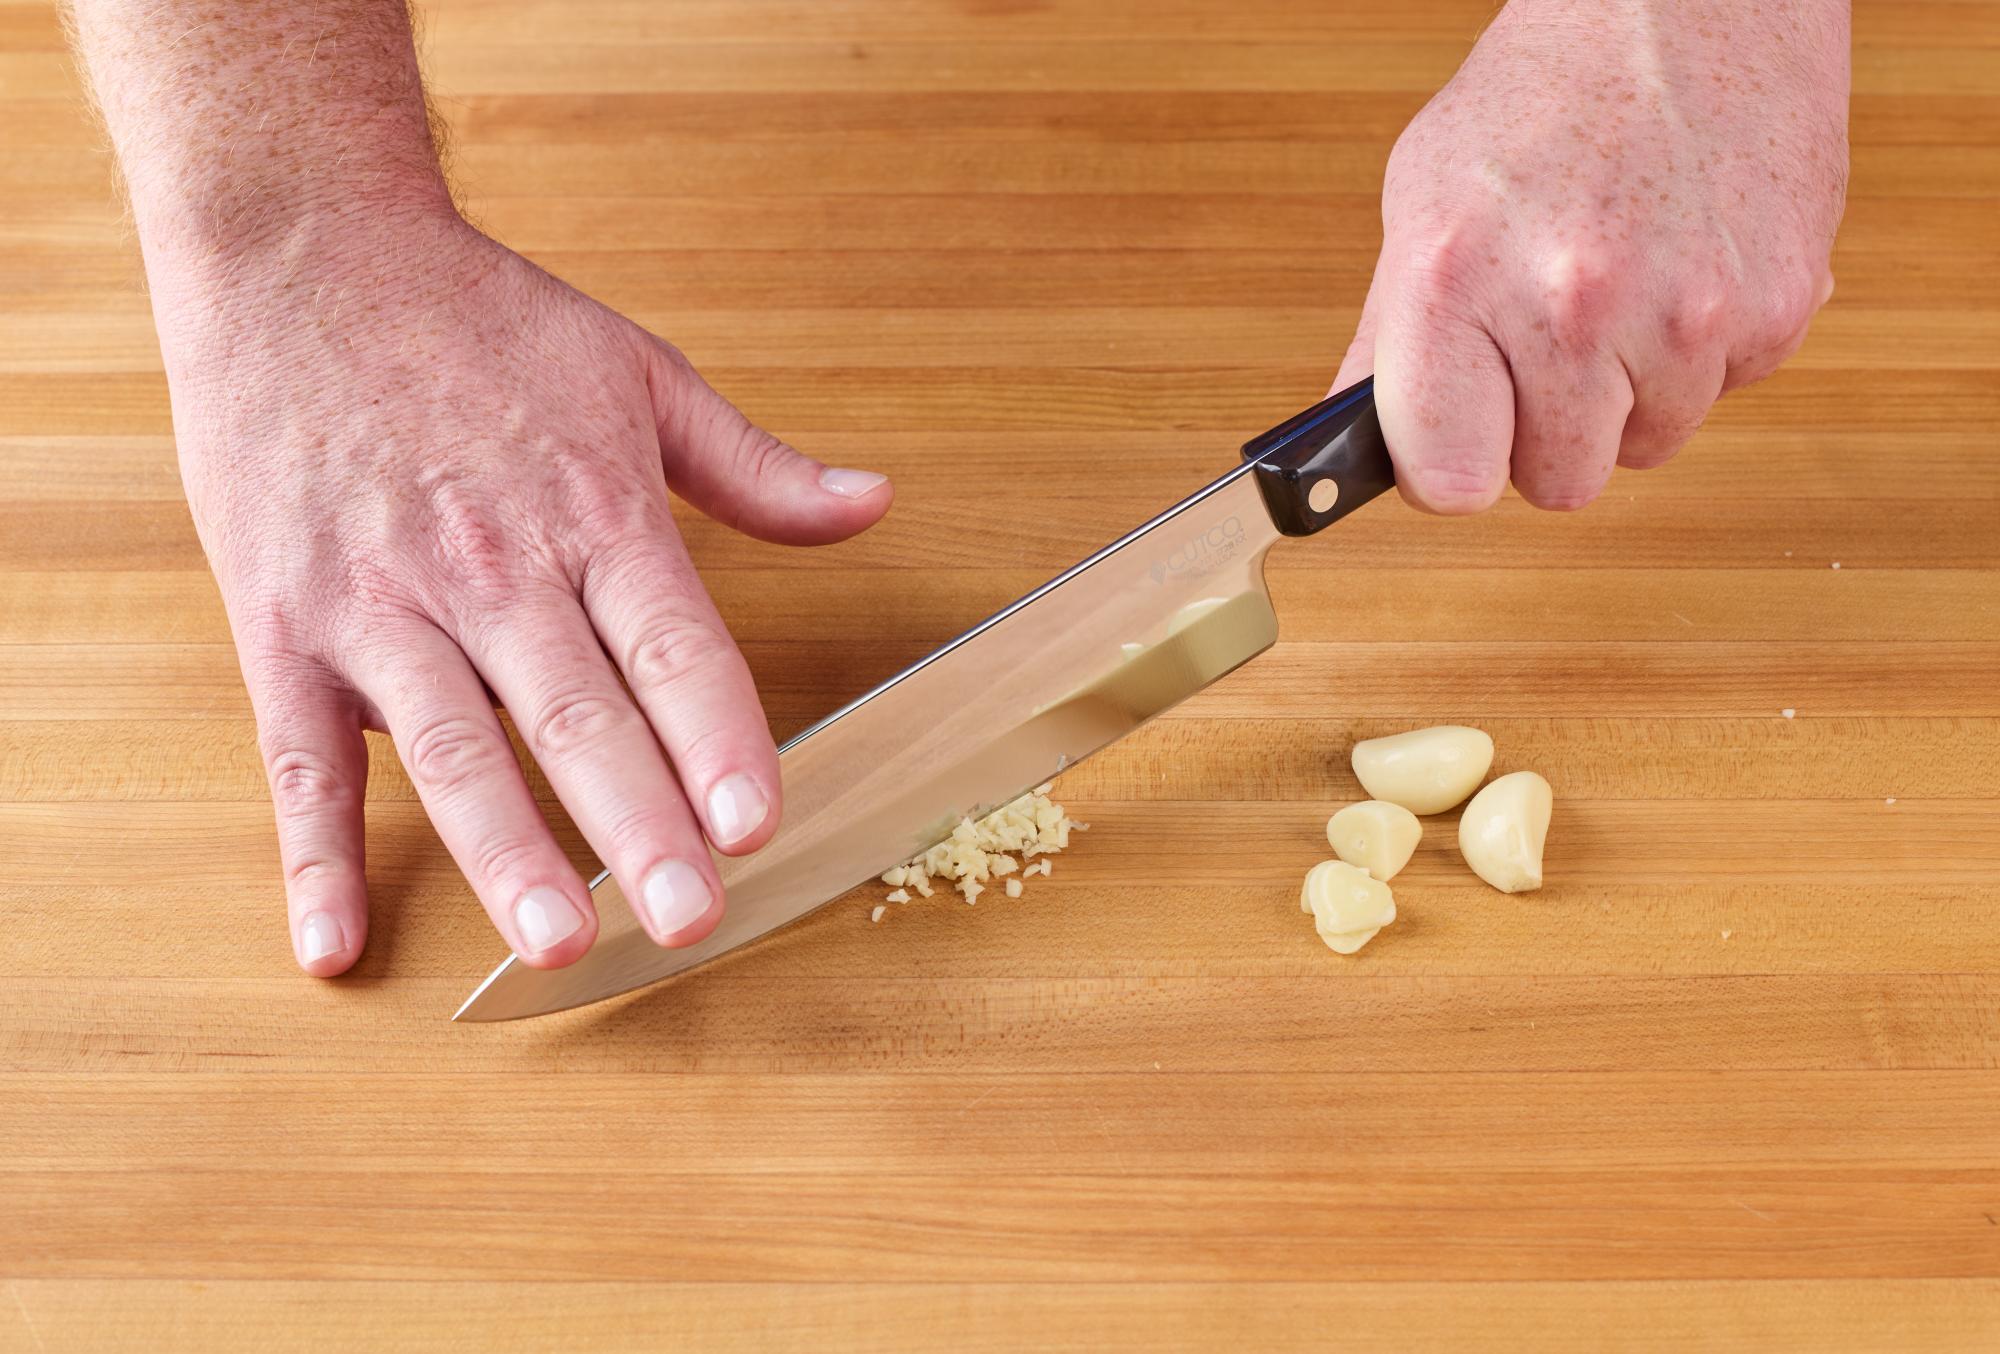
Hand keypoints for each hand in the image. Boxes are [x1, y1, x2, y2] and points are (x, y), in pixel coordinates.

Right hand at [162, 207, 891, 974]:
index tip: (760, 821)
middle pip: (576, 712)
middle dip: (636, 823)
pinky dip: (312, 855)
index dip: (718, 736)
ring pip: (449, 746)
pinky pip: (299, 757)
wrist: (301, 250)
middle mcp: (491, 565)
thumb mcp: (640, 373)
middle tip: (688, 918)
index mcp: (591, 510)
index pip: (672, 642)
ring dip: (503, 850)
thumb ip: (756, 467)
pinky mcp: (284, 627)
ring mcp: (382, 602)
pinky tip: (335, 942)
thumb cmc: (478, 321)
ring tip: (556, 941)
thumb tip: (874, 502)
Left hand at [1334, 0, 1848, 510]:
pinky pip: (1724, 394)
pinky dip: (1701, 352)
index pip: (1448, 485)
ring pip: (1649, 446)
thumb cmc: (1545, 96)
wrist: (1692, 1)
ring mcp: (1685, 314)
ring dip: (1632, 393)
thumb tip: (1352, 451)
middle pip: (1560, 484)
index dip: (1451, 468)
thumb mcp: (1422, 200)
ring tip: (1619, 284)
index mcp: (1458, 284)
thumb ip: (1387, 341)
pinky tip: (1680, 265)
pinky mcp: (1777, 310)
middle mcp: (1572, 306)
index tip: (1456, 438)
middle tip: (1545, 344)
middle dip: (1548, 433)